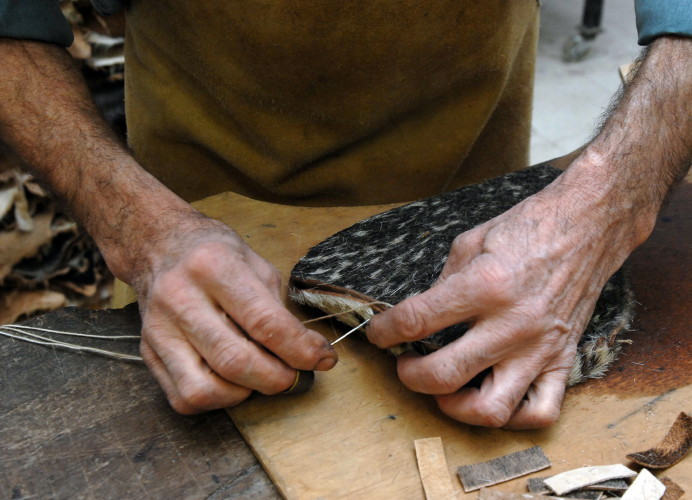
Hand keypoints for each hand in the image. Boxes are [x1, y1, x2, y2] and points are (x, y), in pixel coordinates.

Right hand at [132, 214, 336, 413]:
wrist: (160, 247)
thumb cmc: (217, 255)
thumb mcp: (256, 264)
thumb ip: (279, 309)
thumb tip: (306, 354)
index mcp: (214, 267)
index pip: (264, 322)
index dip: (300, 349)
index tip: (323, 359)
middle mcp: (181, 297)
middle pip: (235, 360)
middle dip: (277, 378)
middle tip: (295, 376)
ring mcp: (159, 328)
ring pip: (205, 388)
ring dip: (244, 393)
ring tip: (260, 377)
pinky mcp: (148, 352)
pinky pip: (183, 397)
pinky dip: (216, 401)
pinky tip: (232, 383)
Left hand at [366, 171, 637, 428]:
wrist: (587, 227)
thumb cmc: (528, 228)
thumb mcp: (471, 242)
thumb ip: (442, 284)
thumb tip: (419, 315)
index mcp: (485, 286)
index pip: (418, 321)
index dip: (386, 331)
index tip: (378, 333)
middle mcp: (512, 324)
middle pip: (445, 375)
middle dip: (410, 376)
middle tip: (404, 364)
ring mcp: (540, 348)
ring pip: (490, 409)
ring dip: (454, 408)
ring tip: (443, 390)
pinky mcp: (563, 360)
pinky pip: (540, 412)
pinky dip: (512, 418)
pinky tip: (491, 398)